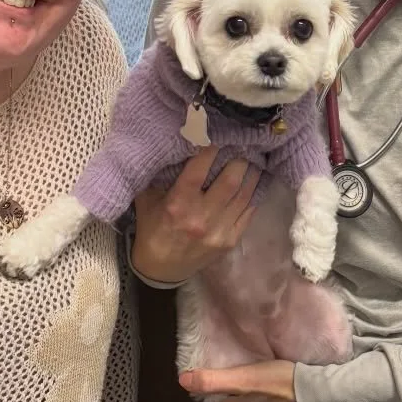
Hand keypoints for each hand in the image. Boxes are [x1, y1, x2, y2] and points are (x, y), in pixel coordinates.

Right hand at [131, 147, 260, 285]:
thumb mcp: (146, 200)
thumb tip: (171, 145)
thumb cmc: (152, 228)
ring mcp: (219, 231)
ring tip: (254, 157)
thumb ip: (158, 175)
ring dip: (252, 173)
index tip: (217, 131)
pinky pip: (249, 211)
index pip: (198, 170)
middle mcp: (201, 218)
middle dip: (240, 158)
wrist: (161, 270)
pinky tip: (255, 179)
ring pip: (245, 194)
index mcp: (178, 205)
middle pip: (231, 180)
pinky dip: (254, 193)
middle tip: (243, 143)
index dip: (210, 148)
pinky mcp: (230, 241)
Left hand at [180, 361, 299, 401]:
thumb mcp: (242, 377)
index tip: (230, 378)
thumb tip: (182, 381)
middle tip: (245, 379)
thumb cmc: (276, 381)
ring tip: (259, 387)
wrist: (313, 393)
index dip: (222, 390)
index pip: (219, 401)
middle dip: (235, 398)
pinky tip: (273, 399)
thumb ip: (212, 381)